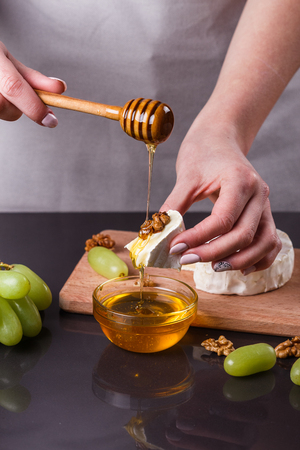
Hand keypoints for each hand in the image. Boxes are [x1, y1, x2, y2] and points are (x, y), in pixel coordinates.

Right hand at [0, 41, 65, 126]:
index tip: (51, 121)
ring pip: (0, 111)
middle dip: (18, 106)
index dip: (34, 107)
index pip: (14, 88)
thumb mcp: (8, 60)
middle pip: (5, 108)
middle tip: (15, 92)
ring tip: (1, 89)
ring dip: (6, 107)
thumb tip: (60, 89)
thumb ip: (33, 78)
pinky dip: (1, 105)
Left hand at [160, 116, 281, 273]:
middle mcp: (259, 194)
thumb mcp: (186, 176)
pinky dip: (259, 258)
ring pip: (264, 243)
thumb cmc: (204, 152)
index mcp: (240, 181)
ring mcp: (265, 205)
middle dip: (214, 253)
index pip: (223, 220)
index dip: (198, 238)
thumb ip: (174, 205)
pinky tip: (238, 266)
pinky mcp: (264, 214)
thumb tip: (160, 234)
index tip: (176, 247)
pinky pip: (271, 243)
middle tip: (187, 259)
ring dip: (240, 260)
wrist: (220, 138)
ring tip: (213, 268)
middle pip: (243, 235)